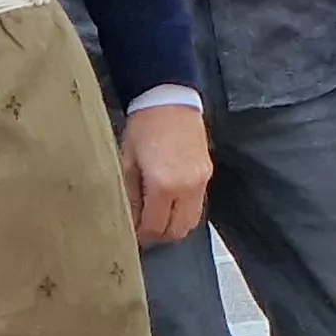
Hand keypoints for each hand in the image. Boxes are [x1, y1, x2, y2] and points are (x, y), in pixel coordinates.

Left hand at [122, 105, 213, 246]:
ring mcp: (201, 181)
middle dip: (159, 234)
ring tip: (157, 217)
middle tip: (144, 228)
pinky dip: (184, 211)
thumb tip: (130, 220)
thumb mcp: (127, 162)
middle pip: (177, 230)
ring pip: (192, 221)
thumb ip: (130, 196)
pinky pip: (198, 205)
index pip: (155, 227)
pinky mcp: (208, 174)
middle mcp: (187, 187)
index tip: (132, 232)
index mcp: (164, 184)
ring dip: (174, 225)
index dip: (141, 235)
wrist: (169, 100)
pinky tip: (170, 202)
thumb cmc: (144, 127)